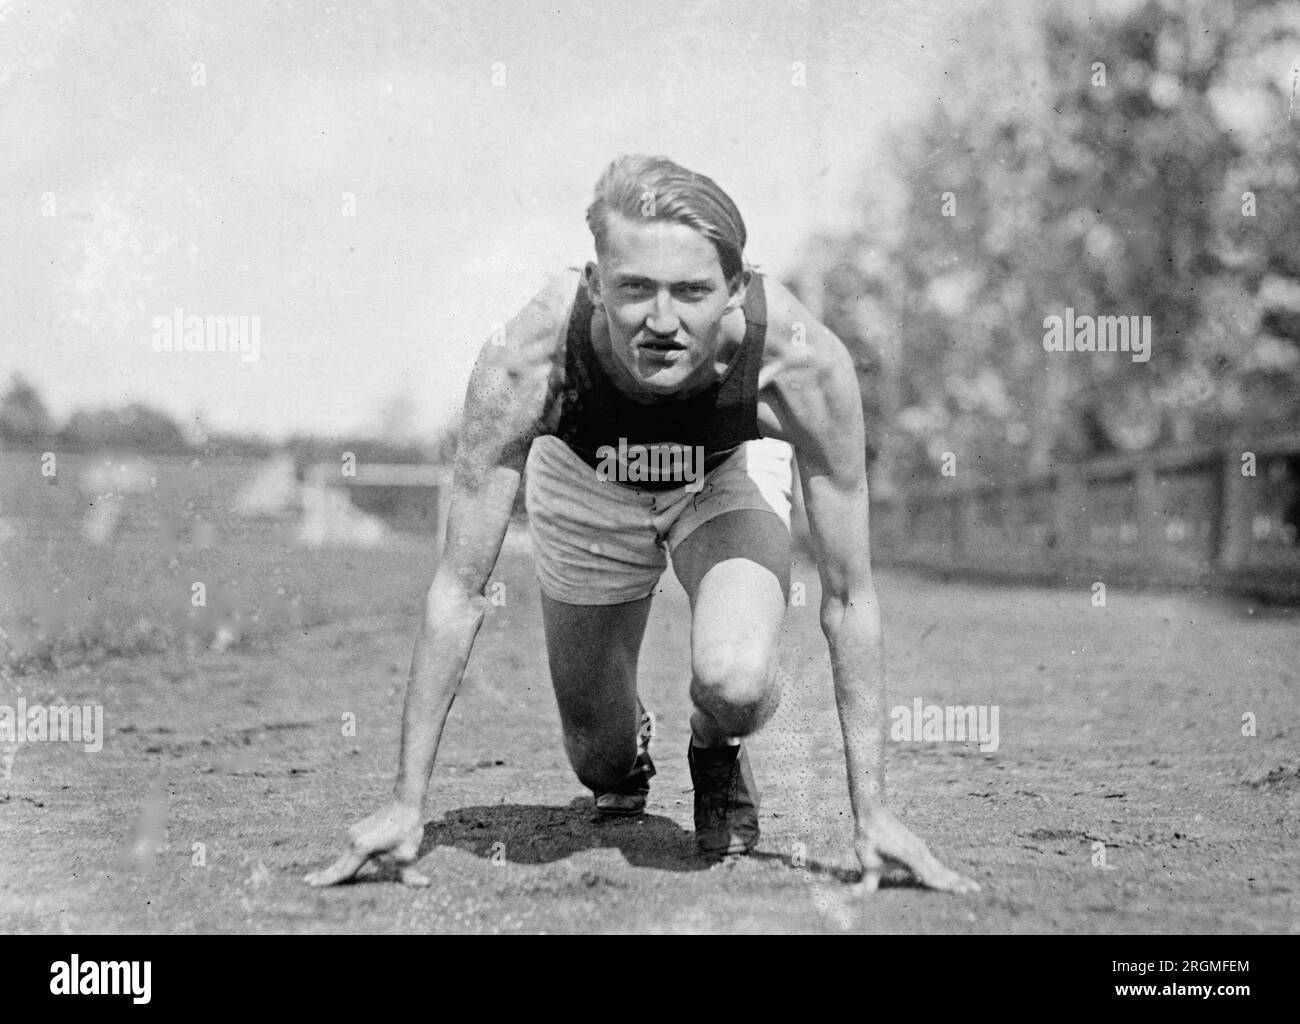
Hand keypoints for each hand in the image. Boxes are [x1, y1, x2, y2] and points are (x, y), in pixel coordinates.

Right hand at [304, 801, 428, 886]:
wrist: (404, 802)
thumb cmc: (407, 827)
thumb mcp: (410, 852)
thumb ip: (411, 874)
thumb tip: (425, 885)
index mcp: (362, 847)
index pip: (344, 870)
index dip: (329, 880)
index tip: (313, 885)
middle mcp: (353, 840)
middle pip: (338, 863)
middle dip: (324, 875)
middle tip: (307, 882)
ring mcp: (353, 834)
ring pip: (342, 857)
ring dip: (333, 868)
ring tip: (316, 878)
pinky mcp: (356, 831)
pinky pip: (347, 850)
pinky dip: (341, 860)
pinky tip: (337, 867)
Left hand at [853, 808, 979, 894]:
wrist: (873, 813)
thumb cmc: (869, 837)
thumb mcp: (866, 861)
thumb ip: (867, 882)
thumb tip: (858, 896)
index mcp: (909, 855)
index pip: (930, 874)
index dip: (943, 884)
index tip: (959, 891)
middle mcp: (919, 852)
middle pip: (941, 871)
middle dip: (957, 882)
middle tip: (975, 890)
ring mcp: (920, 850)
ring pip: (941, 867)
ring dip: (956, 877)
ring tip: (972, 886)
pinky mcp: (919, 849)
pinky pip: (936, 864)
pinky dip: (947, 872)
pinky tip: (953, 878)